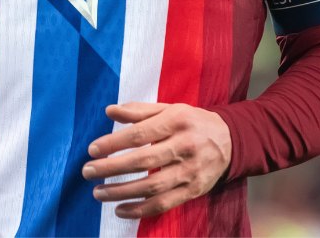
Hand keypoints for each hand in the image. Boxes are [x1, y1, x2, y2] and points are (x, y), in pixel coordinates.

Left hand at [82, 102, 231, 219]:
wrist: (231, 140)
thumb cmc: (192, 122)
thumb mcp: (170, 109)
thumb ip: (139, 111)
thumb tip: (109, 111)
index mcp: (177, 121)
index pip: (140, 134)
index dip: (114, 143)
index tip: (92, 149)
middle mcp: (185, 146)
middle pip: (143, 161)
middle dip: (111, 168)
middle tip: (88, 171)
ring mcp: (190, 171)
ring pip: (152, 187)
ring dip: (121, 192)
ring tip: (98, 192)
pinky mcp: (194, 190)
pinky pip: (164, 204)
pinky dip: (140, 210)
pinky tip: (120, 210)